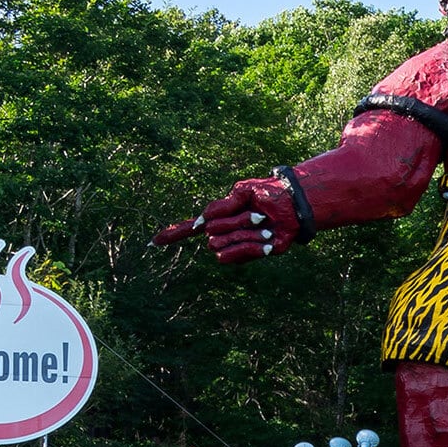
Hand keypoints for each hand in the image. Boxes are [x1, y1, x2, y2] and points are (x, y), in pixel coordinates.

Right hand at [153, 176, 300, 263]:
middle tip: (259, 213)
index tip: (153, 242)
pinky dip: (253, 245)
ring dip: (245, 232)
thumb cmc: (269, 194)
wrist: (294, 205)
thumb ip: (221, 206)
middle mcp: (226, 233)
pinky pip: (239, 254)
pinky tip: (269, 239)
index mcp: (221, 217)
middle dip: (234, 222)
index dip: (173, 234)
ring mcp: (238, 245)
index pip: (191, 228)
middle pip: (211, 234)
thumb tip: (201, 221)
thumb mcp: (243, 192)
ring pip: (221, 246)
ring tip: (266, 224)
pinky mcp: (252, 255)